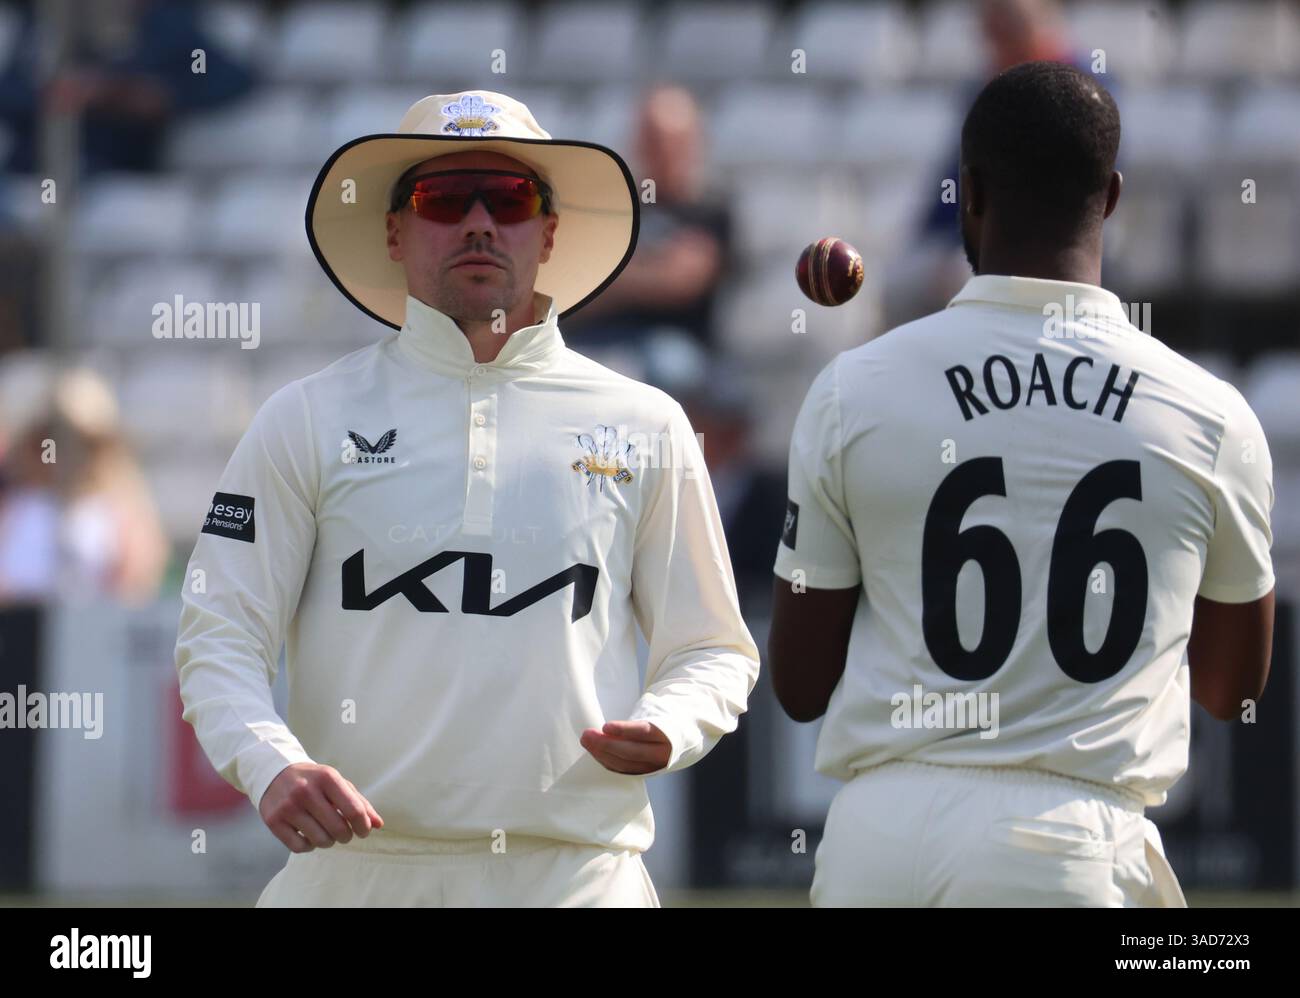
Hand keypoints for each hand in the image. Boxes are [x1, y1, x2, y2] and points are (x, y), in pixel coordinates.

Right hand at [258, 763, 383, 852]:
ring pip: (320, 841)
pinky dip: (310, 846)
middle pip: (339, 829)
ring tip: (327, 832)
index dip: (363, 826)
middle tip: (344, 833)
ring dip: (329, 842)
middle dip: (346, 836)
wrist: (275, 774)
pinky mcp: (273, 821)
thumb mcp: (338, 783)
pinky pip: (300, 847)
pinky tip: (310, 835)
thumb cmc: (314, 781)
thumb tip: (378, 824)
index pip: (353, 810)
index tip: (364, 831)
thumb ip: (360, 803)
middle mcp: (306, 791)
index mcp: (327, 778)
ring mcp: (288, 807)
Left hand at [580, 720, 671, 774]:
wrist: (680, 736)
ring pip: (626, 765)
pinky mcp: (645, 773)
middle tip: (587, 735)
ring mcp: (654, 766)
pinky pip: (623, 770)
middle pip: (632, 752)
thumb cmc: (662, 720)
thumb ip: (636, 721)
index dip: (625, 730)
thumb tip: (608, 726)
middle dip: (607, 745)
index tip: (605, 727)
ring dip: (602, 754)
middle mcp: (663, 753)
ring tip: (587, 741)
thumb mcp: (655, 714)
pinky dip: (607, 762)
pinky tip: (595, 752)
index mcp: (669, 734)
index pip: (644, 732)